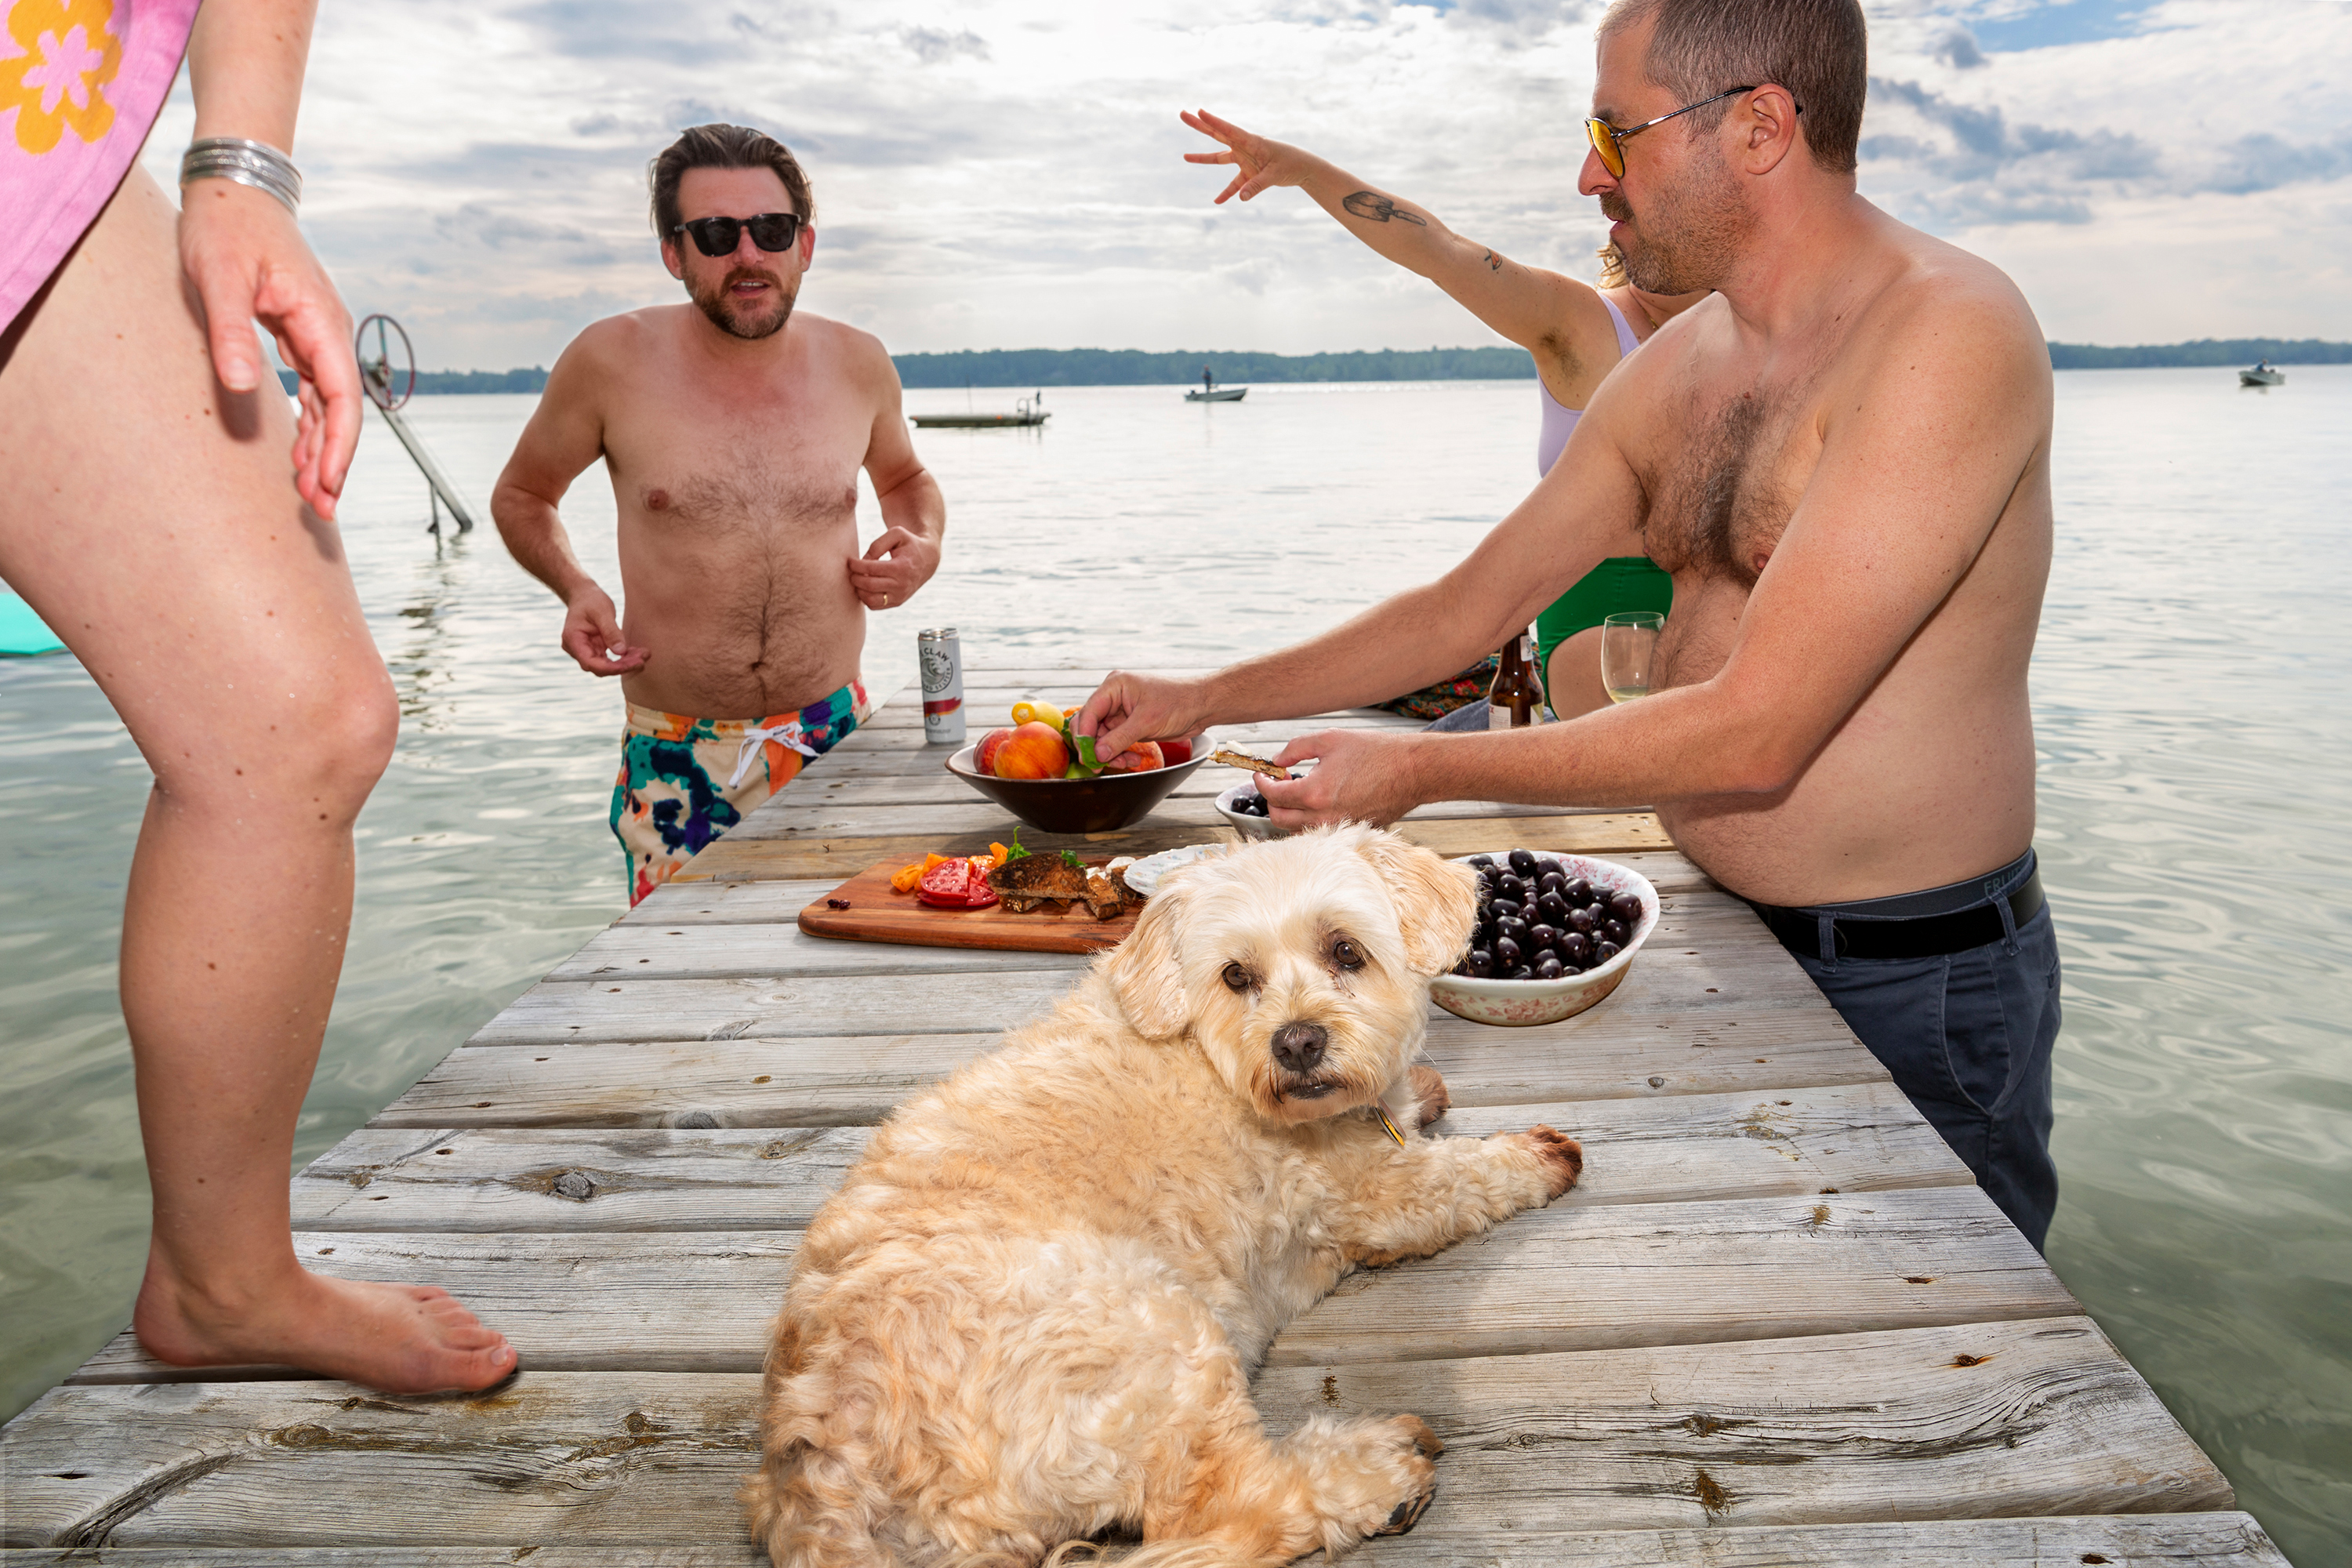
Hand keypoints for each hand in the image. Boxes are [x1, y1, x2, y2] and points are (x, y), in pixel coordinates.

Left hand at [178, 178, 360, 520]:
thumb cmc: (225, 226)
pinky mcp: (299, 333)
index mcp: (320, 321)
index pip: (343, 398)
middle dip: (334, 462)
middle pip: (342, 410)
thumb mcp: (219, 278)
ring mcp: (316, 333)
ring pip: (330, 404)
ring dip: (322, 449)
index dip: (338, 447)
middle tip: (318, 510)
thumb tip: (246, 389)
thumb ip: (232, 334)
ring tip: (308, 494)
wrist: (234, 187)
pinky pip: (314, 390)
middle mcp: (328, 331)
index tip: (327, 485)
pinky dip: (311, 424)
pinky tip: (301, 453)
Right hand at [560, 585, 648, 676]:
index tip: (632, 664)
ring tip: (644, 654)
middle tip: (643, 659)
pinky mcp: (595, 649)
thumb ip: (611, 631)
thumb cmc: (591, 600)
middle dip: (622, 666)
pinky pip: (610, 659)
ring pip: (606, 666)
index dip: (611, 668)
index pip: (590, 663)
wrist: (584, 594)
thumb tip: (621, 651)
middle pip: (599, 668)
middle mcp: (576, 649)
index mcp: (573, 640)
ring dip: (626, 663)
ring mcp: (585, 651)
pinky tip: (638, 652)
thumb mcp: (602, 611)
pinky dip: (624, 657)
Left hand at [849, 526, 937, 610]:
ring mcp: (900, 596)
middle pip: (868, 585)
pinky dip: (865, 597)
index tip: (850, 560)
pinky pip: (875, 606)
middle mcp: (902, 585)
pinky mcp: (897, 602)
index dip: (855, 565)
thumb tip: (863, 561)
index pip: (871, 569)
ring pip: (870, 600)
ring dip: (858, 590)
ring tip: (858, 578)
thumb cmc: (909, 544)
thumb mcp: (897, 534)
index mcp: (901, 567)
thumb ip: (878, 544)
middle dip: (854, 577)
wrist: (928, 559)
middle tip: (851, 570)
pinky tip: (865, 586)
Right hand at [1077, 670, 1213, 761]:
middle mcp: (1115, 697)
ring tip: (1124, 763)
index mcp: (1115, 686)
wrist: (1201, 706)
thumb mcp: (1146, 722)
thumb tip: (1097, 754)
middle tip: (1098, 765)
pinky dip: (1121, 753)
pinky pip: (1116, 741)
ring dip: (1110, 753)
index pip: (1089, 712)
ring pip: (1103, 737)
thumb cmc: (1178, 702)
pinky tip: (1133, 760)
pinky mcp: (1130, 723)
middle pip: (1092, 725)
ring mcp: (1121, 711)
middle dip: (1095, 746)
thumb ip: (1118, 739)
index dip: (1085, 735)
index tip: (1087, 756)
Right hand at [1180, 109, 1313, 203]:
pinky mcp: (1249, 173)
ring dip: (1203, 158)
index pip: (1228, 130)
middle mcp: (1244, 147)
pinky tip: (1217, 201)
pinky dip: (1227, 193)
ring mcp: (1245, 159)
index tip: (1200, 111)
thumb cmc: (1291, 164)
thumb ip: (1256, 185)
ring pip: (1220, 158)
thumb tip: (1241, 197)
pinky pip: (1234, 184)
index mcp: (1251, 141)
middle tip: (1183, 114)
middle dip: (1200, 125)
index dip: (1214, 121)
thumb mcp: (1274, 175)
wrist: (1303, 168)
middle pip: (1217, 135)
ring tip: (1185, 157)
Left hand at [1259, 729, 1425, 829]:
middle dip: (1272, 799)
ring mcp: (1337, 829)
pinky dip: (1310, 819)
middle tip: (1281, 780)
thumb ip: (1295, 748)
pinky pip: (1318, 831)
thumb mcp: (1329, 739)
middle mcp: (1323, 817)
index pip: (1273, 796)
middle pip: (1279, 818)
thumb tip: (1276, 761)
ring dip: (1290, 811)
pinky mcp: (1350, 832)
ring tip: (1301, 788)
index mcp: (1314, 793)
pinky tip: (1319, 799)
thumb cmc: (1375, 752)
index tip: (1262, 773)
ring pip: (1297, 829)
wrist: (1411, 771)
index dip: (1262, 782)